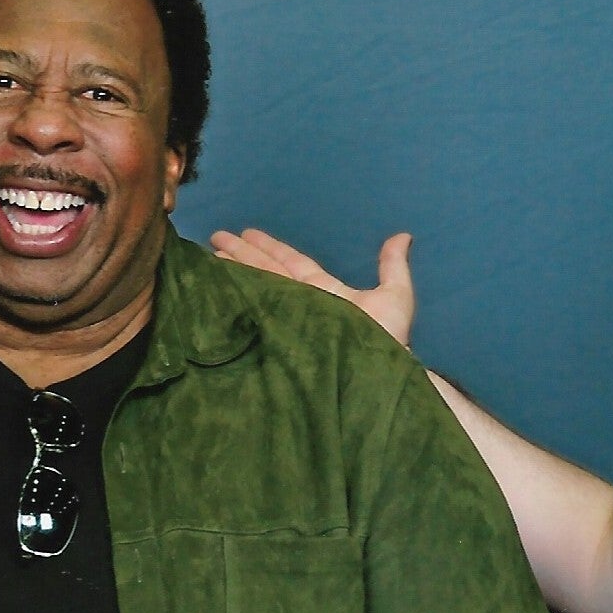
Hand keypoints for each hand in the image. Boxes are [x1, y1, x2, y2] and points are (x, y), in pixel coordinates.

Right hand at [212, 229, 415, 347]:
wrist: (376, 378)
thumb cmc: (386, 341)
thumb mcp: (395, 297)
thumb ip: (393, 266)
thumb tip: (403, 235)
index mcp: (324, 292)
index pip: (292, 264)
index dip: (270, 248)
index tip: (247, 233)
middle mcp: (303, 303)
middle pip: (268, 272)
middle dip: (243, 254)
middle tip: (215, 237)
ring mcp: (291, 320)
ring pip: (258, 287)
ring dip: (235, 269)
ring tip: (210, 255)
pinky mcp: (280, 338)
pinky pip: (256, 313)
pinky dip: (237, 299)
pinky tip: (217, 289)